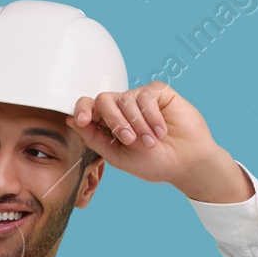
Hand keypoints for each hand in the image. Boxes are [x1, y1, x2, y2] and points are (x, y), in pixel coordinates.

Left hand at [67, 83, 245, 198]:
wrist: (185, 164)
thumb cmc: (153, 162)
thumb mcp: (117, 156)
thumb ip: (94, 138)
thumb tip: (72, 121)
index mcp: (109, 123)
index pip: (89, 107)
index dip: (83, 109)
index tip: (82, 120)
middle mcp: (122, 108)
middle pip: (104, 99)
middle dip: (114, 120)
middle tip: (129, 139)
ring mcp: (140, 98)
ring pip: (126, 98)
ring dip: (137, 123)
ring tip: (150, 141)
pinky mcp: (159, 92)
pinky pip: (146, 95)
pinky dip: (152, 116)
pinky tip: (161, 131)